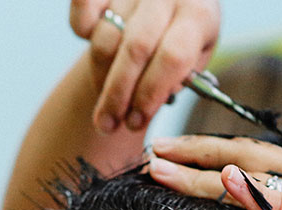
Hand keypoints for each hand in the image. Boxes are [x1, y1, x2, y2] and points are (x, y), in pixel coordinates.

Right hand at [68, 0, 219, 131]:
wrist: (172, 1)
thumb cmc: (181, 37)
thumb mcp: (193, 59)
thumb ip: (174, 81)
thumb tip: (142, 107)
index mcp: (199, 15)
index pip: (173, 57)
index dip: (150, 94)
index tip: (135, 122)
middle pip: (136, 49)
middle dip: (118, 94)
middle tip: (107, 124)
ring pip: (107, 36)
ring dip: (100, 77)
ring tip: (104, 100)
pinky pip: (83, 9)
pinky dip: (82, 31)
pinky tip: (94, 50)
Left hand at [146, 135, 281, 209]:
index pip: (269, 156)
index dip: (224, 155)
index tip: (191, 158)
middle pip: (250, 152)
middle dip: (198, 150)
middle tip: (157, 151)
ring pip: (251, 171)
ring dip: (200, 167)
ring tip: (159, 166)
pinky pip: (280, 202)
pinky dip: (250, 189)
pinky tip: (222, 181)